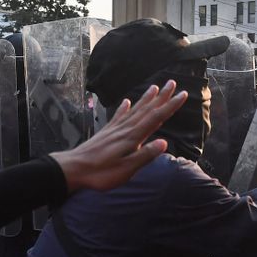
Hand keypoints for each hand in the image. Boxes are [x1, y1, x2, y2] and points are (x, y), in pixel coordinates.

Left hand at [50, 81, 187, 191]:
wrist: (73, 169)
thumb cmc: (101, 173)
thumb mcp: (126, 169)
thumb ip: (145, 155)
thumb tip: (164, 143)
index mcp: (133, 137)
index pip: (156, 118)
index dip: (170, 106)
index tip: (183, 94)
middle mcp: (125, 129)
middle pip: (147, 109)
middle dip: (161, 96)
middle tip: (172, 82)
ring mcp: (115, 129)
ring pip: (134, 110)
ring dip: (146, 98)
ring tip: (154, 86)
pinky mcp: (106, 132)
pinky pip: (118, 116)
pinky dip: (124, 107)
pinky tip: (126, 101)